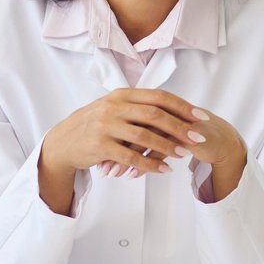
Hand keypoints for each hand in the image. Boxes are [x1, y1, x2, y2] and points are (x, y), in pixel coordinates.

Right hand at [41, 88, 201, 178]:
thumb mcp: (113, 108)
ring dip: (167, 146)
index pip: (158, 97)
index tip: (200, 116)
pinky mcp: (99, 145)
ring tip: (183, 154)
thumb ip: (138, 106)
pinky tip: (164, 169)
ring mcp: (105, 125)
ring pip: (144, 135)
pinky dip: (149, 164)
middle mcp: (114, 106)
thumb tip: (172, 106)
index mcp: (122, 95)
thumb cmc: (94, 125)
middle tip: (198, 137)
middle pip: (154, 114)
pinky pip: (130, 157)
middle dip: (179, 126)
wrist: (63, 142)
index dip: (182, 106)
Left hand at [96, 104, 246, 183]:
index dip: (109, 135)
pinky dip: (144, 165)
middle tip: (100, 166)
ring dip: (126, 159)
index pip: (125, 118)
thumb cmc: (186, 135)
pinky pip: (160, 151)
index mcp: (153, 104)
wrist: (218, 140)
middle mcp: (162, 109)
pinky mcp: (186, 136)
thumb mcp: (161, 129)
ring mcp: (174, 121)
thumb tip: (113, 139)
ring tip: (113, 175)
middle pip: (131, 127)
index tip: (94, 153)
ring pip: (143, 138)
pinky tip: (133, 176)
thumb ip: (140, 128)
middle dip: (114, 149)